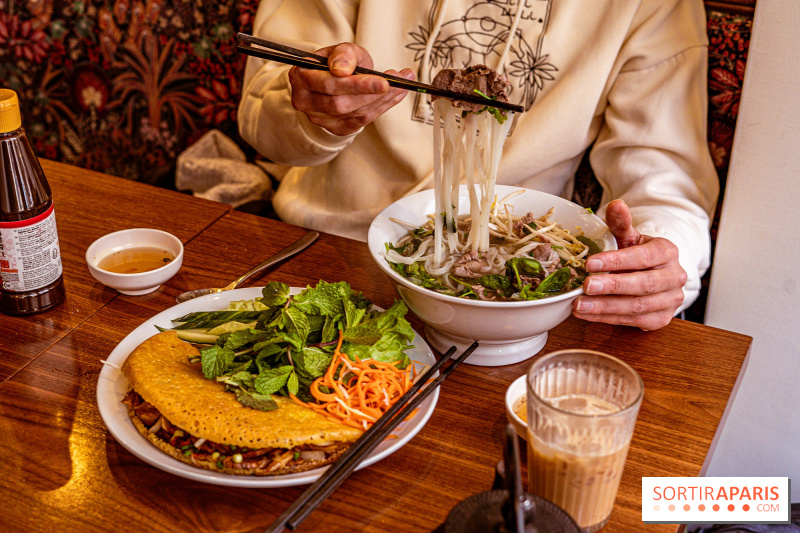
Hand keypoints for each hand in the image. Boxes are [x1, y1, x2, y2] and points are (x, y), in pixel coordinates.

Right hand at [288, 42, 414, 135]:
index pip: (329, 84)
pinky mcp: (335, 128)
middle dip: (372, 94)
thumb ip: (343, 54)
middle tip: (397, 82)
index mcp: (300, 77)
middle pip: (340, 104)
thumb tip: (342, 70)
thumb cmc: (337, 61)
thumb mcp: (340, 49)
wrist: (333, 78)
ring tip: (402, 84)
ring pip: (354, 114)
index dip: (357, 85)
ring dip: (382, 100)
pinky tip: (396, 95)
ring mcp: (319, 119)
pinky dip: (382, 108)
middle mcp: (305, 101)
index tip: (383, 81)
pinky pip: (361, 122)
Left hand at [572, 199, 687, 329]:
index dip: (616, 261)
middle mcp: (674, 277)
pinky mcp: (660, 319)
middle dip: (612, 286)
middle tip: (586, 286)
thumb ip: (621, 223)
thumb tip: (615, 204)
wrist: (654, 274)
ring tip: (579, 305)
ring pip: (637, 306)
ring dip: (605, 308)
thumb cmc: (637, 254)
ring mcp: (670, 301)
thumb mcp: (629, 237)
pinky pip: (632, 321)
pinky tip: (586, 314)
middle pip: (643, 284)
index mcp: (667, 252)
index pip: (643, 257)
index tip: (590, 263)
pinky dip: (606, 319)